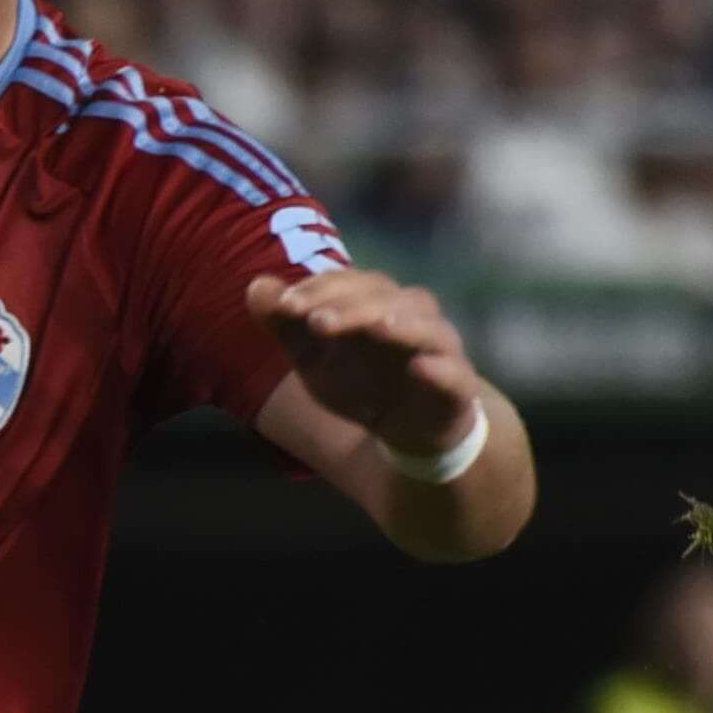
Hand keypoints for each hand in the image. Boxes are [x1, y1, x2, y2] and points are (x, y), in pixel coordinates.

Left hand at [247, 267, 482, 462]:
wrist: (407, 429)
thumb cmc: (361, 382)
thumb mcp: (313, 358)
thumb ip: (286, 324)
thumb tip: (254, 286)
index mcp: (375, 303)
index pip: (349, 283)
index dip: (318, 289)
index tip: (283, 305)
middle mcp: (411, 316)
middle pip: (385, 297)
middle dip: (349, 306)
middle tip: (314, 320)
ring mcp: (438, 349)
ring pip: (424, 326)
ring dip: (398, 323)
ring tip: (374, 327)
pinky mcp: (458, 387)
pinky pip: (454, 372)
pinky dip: (440, 368)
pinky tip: (420, 368)